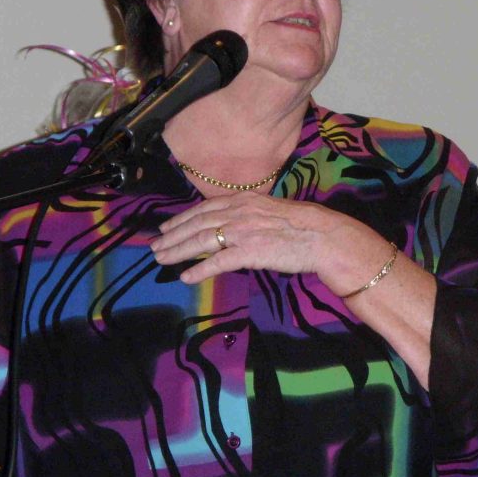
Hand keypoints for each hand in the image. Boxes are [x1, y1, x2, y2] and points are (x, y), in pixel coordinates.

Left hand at [150, 191, 384, 293]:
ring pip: (201, 240)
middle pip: (197, 224)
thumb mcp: (269, 210)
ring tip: (162, 260)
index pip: (204, 208)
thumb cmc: (301, 225)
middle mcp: (238, 212)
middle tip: (155, 247)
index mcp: (243, 200)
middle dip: (173, 236)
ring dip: (178, 251)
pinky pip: (218, 262)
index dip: (182, 219)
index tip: (166, 228)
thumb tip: (231, 225)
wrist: (322, 236)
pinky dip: (199, 269)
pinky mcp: (250, 252)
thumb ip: (248, 214)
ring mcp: (243, 231)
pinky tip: (186, 277)